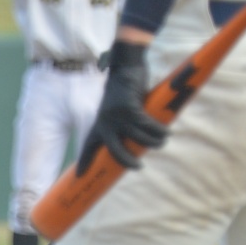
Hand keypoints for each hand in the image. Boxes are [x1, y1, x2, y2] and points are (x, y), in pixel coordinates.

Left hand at [76, 40, 167, 174]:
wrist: (126, 68)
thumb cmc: (124, 91)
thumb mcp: (117, 110)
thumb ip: (121, 125)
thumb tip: (136, 143)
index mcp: (99, 125)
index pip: (88, 146)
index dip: (84, 161)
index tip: (80, 176)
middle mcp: (105, 123)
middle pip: (114, 151)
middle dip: (126, 162)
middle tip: (137, 168)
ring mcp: (117, 116)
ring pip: (138, 138)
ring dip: (153, 142)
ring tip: (161, 141)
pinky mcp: (130, 109)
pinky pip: (148, 126)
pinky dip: (159, 130)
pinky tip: (166, 132)